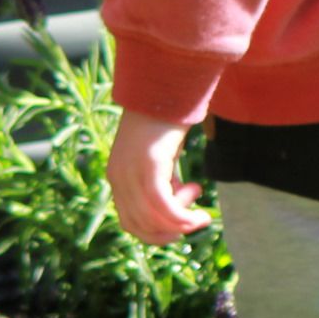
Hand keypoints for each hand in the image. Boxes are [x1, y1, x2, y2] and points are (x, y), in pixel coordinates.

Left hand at [108, 111, 209, 244]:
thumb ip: (162, 179)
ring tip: (201, 215)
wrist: (166, 86)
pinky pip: (163, 206)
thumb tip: (175, 197)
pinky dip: (182, 218)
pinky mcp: (149, 165)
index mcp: (117, 176)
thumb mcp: (161, 157)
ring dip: (181, 225)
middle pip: (140, 227)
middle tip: (195, 219)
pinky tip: (200, 215)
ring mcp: (131, 172)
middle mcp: (118, 178)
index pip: (131, 223)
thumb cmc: (166, 119)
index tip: (180, 221)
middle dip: (170, 231)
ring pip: (153, 220)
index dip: (156, 231)